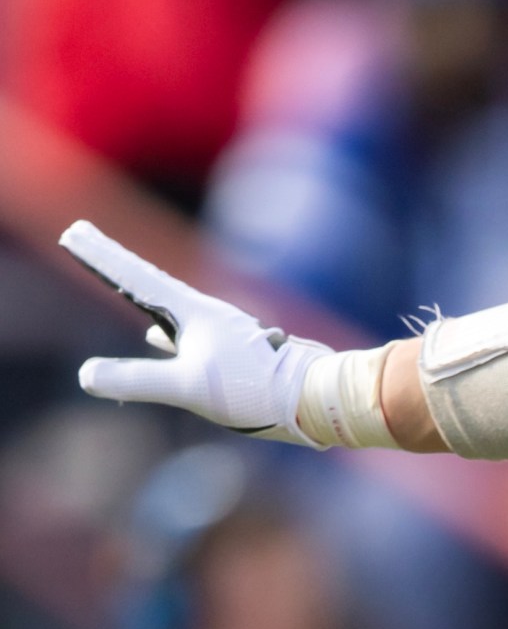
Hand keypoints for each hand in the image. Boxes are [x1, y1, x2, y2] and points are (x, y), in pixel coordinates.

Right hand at [63, 220, 337, 441]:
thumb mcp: (190, 388)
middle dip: (110, 261)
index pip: (134, 277)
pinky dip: (159, 330)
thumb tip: (86, 375)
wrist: (316, 397)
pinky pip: (181, 335)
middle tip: (80, 234)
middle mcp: (203, 316)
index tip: (72, 231)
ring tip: (112, 278)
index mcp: (192, 313)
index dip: (101, 257)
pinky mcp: (227, 356)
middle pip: (144, 282)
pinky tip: (153, 336)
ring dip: (133, 291)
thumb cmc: (257, 389)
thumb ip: (138, 380)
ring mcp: (216, 335)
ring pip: (162, 306)